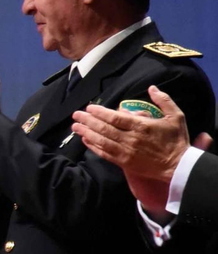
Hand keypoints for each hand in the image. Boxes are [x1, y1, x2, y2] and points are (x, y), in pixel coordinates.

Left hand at [69, 86, 209, 215]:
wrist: (177, 165)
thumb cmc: (176, 140)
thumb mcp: (176, 116)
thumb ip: (163, 100)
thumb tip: (151, 88)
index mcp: (141, 126)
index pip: (115, 117)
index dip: (100, 112)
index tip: (90, 107)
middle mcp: (130, 138)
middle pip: (104, 128)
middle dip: (88, 120)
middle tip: (76, 115)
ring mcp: (125, 151)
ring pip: (101, 141)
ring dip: (86, 133)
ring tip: (75, 127)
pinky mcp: (123, 163)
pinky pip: (104, 154)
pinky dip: (93, 147)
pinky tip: (85, 140)